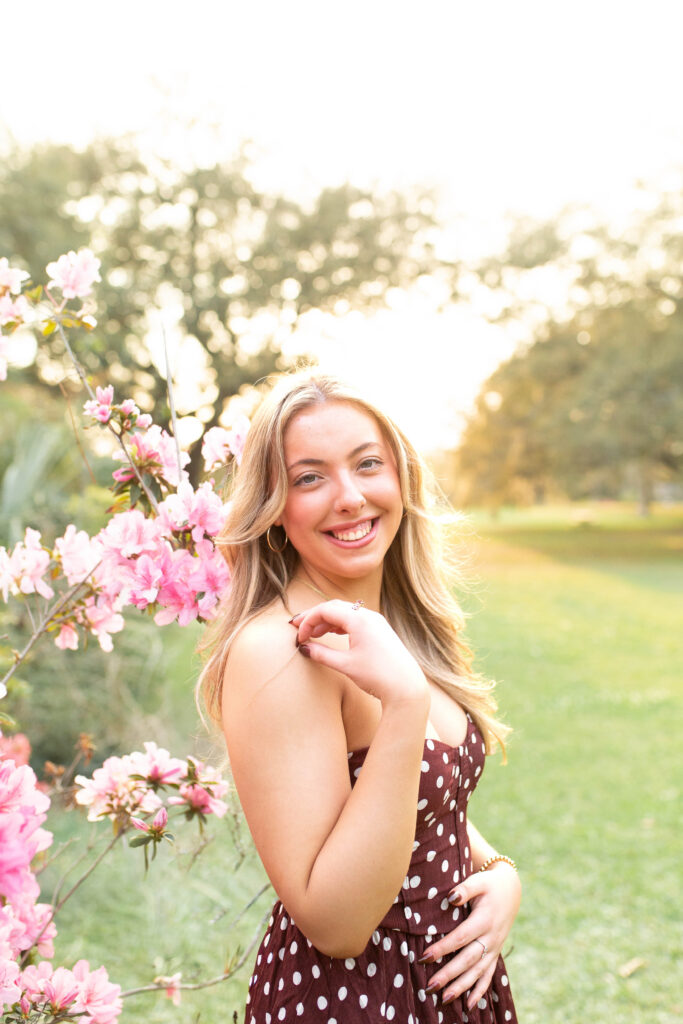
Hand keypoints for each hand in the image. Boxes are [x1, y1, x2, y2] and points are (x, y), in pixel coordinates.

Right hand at [290, 600, 427, 705]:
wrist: (406, 687)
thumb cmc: (377, 676)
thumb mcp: (345, 665)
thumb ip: (322, 654)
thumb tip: (305, 648)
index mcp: (359, 620)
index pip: (326, 610)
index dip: (308, 621)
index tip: (299, 636)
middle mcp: (369, 616)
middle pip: (335, 607)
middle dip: (315, 616)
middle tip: (298, 626)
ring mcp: (376, 622)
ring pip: (346, 613)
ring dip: (327, 621)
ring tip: (313, 634)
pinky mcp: (380, 630)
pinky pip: (356, 620)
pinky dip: (340, 625)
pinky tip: (332, 634)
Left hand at [420, 863, 520, 1010]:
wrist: (511, 890)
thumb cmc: (489, 885)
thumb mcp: (478, 881)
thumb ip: (465, 889)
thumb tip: (451, 897)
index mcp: (484, 920)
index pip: (461, 937)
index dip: (443, 948)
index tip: (425, 956)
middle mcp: (491, 938)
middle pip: (468, 960)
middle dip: (449, 974)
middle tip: (430, 986)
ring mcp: (494, 948)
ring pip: (477, 972)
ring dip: (461, 987)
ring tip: (444, 999)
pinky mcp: (495, 953)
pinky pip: (488, 975)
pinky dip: (479, 991)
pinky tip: (469, 1005)